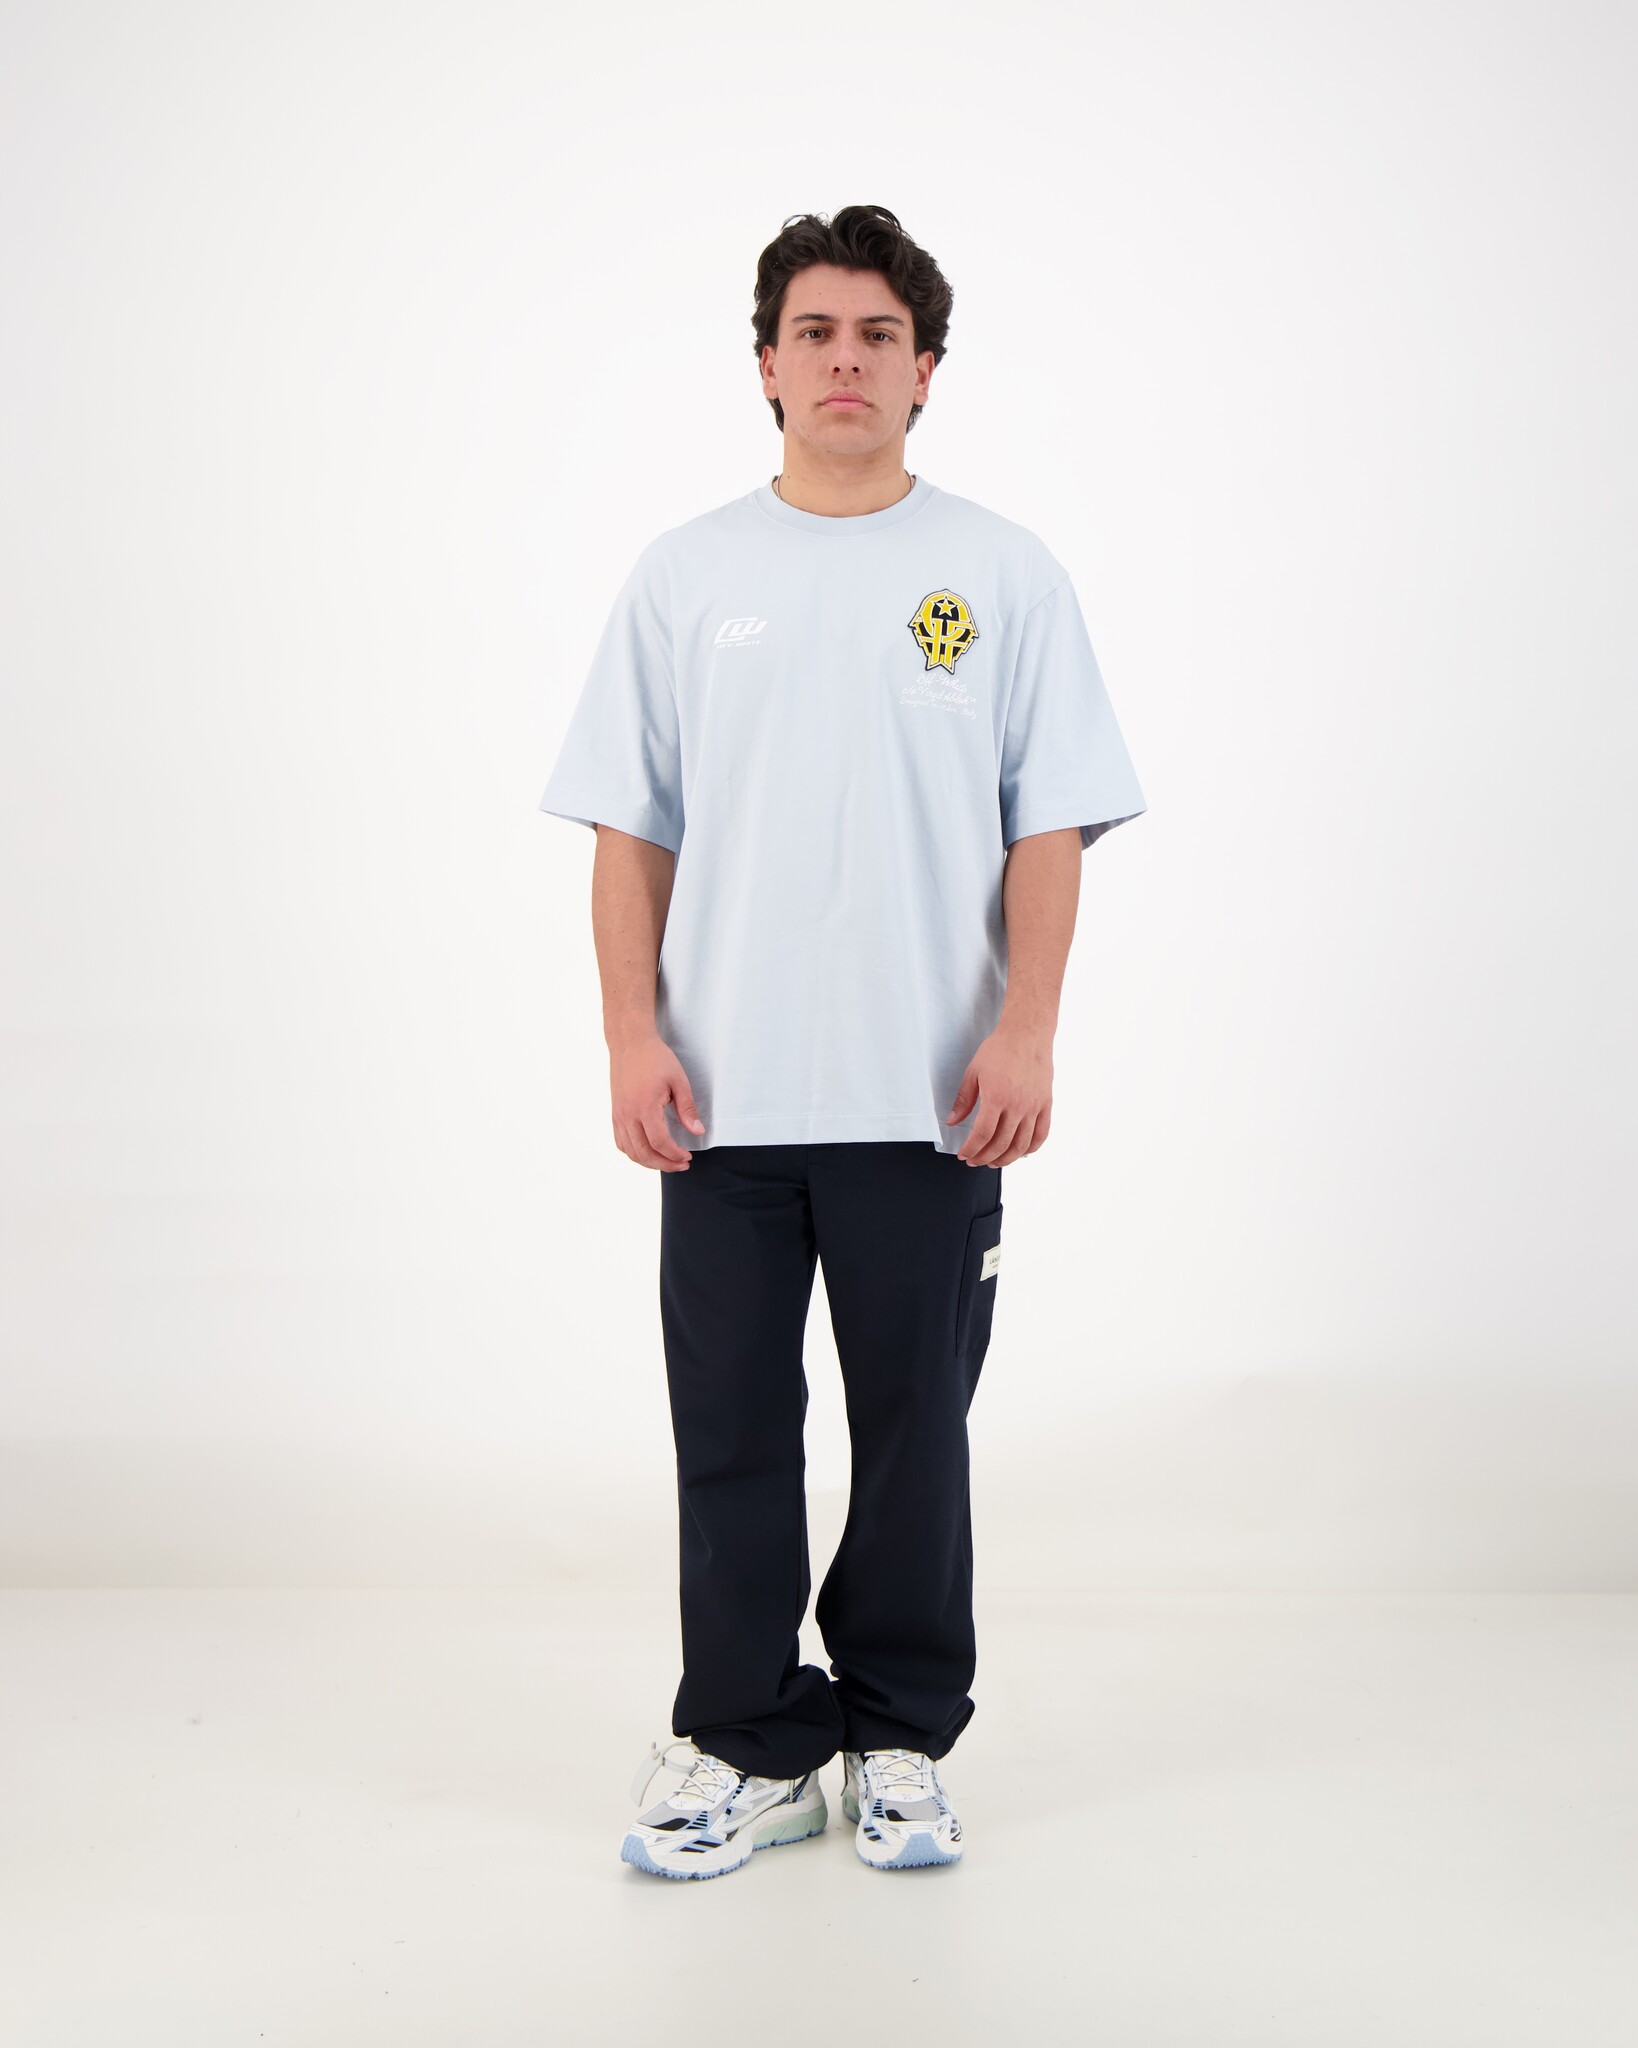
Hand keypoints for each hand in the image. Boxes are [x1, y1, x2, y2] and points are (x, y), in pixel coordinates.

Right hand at [608, 1030, 704, 1169]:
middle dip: (664, 1164)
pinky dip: (634, 1153)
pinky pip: (621, 1142)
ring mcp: (618, 1115)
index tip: (688, 1156)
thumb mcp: (678, 1080)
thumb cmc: (655, 1058)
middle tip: (681, 1164)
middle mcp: (627, 1115)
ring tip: (666, 1161)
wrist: (629, 1043)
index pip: (659, 1143)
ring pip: (630, 1151)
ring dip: (649, 1162)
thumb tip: (697, 1131)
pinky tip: (648, 1151)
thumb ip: (687, 1109)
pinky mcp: (615, 1113)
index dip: (675, 1154)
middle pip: (643, 1153)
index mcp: (644, 1107)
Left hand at [946, 1023, 1052, 1165]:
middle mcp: (1017, 1106)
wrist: (1027, 1035)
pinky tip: (1021, 1152)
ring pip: (1021, 1145)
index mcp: (996, 1098)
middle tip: (975, 1161)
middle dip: (985, 1158)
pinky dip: (1031, 1148)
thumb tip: (952, 1121)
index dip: (971, 1149)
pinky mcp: (1046, 1105)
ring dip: (1006, 1159)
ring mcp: (1034, 1107)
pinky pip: (1041, 1134)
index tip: (964, 1155)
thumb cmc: (999, 1050)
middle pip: (1001, 1144)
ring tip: (994, 1162)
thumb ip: (963, 1100)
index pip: (982, 1135)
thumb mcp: (973, 1072)